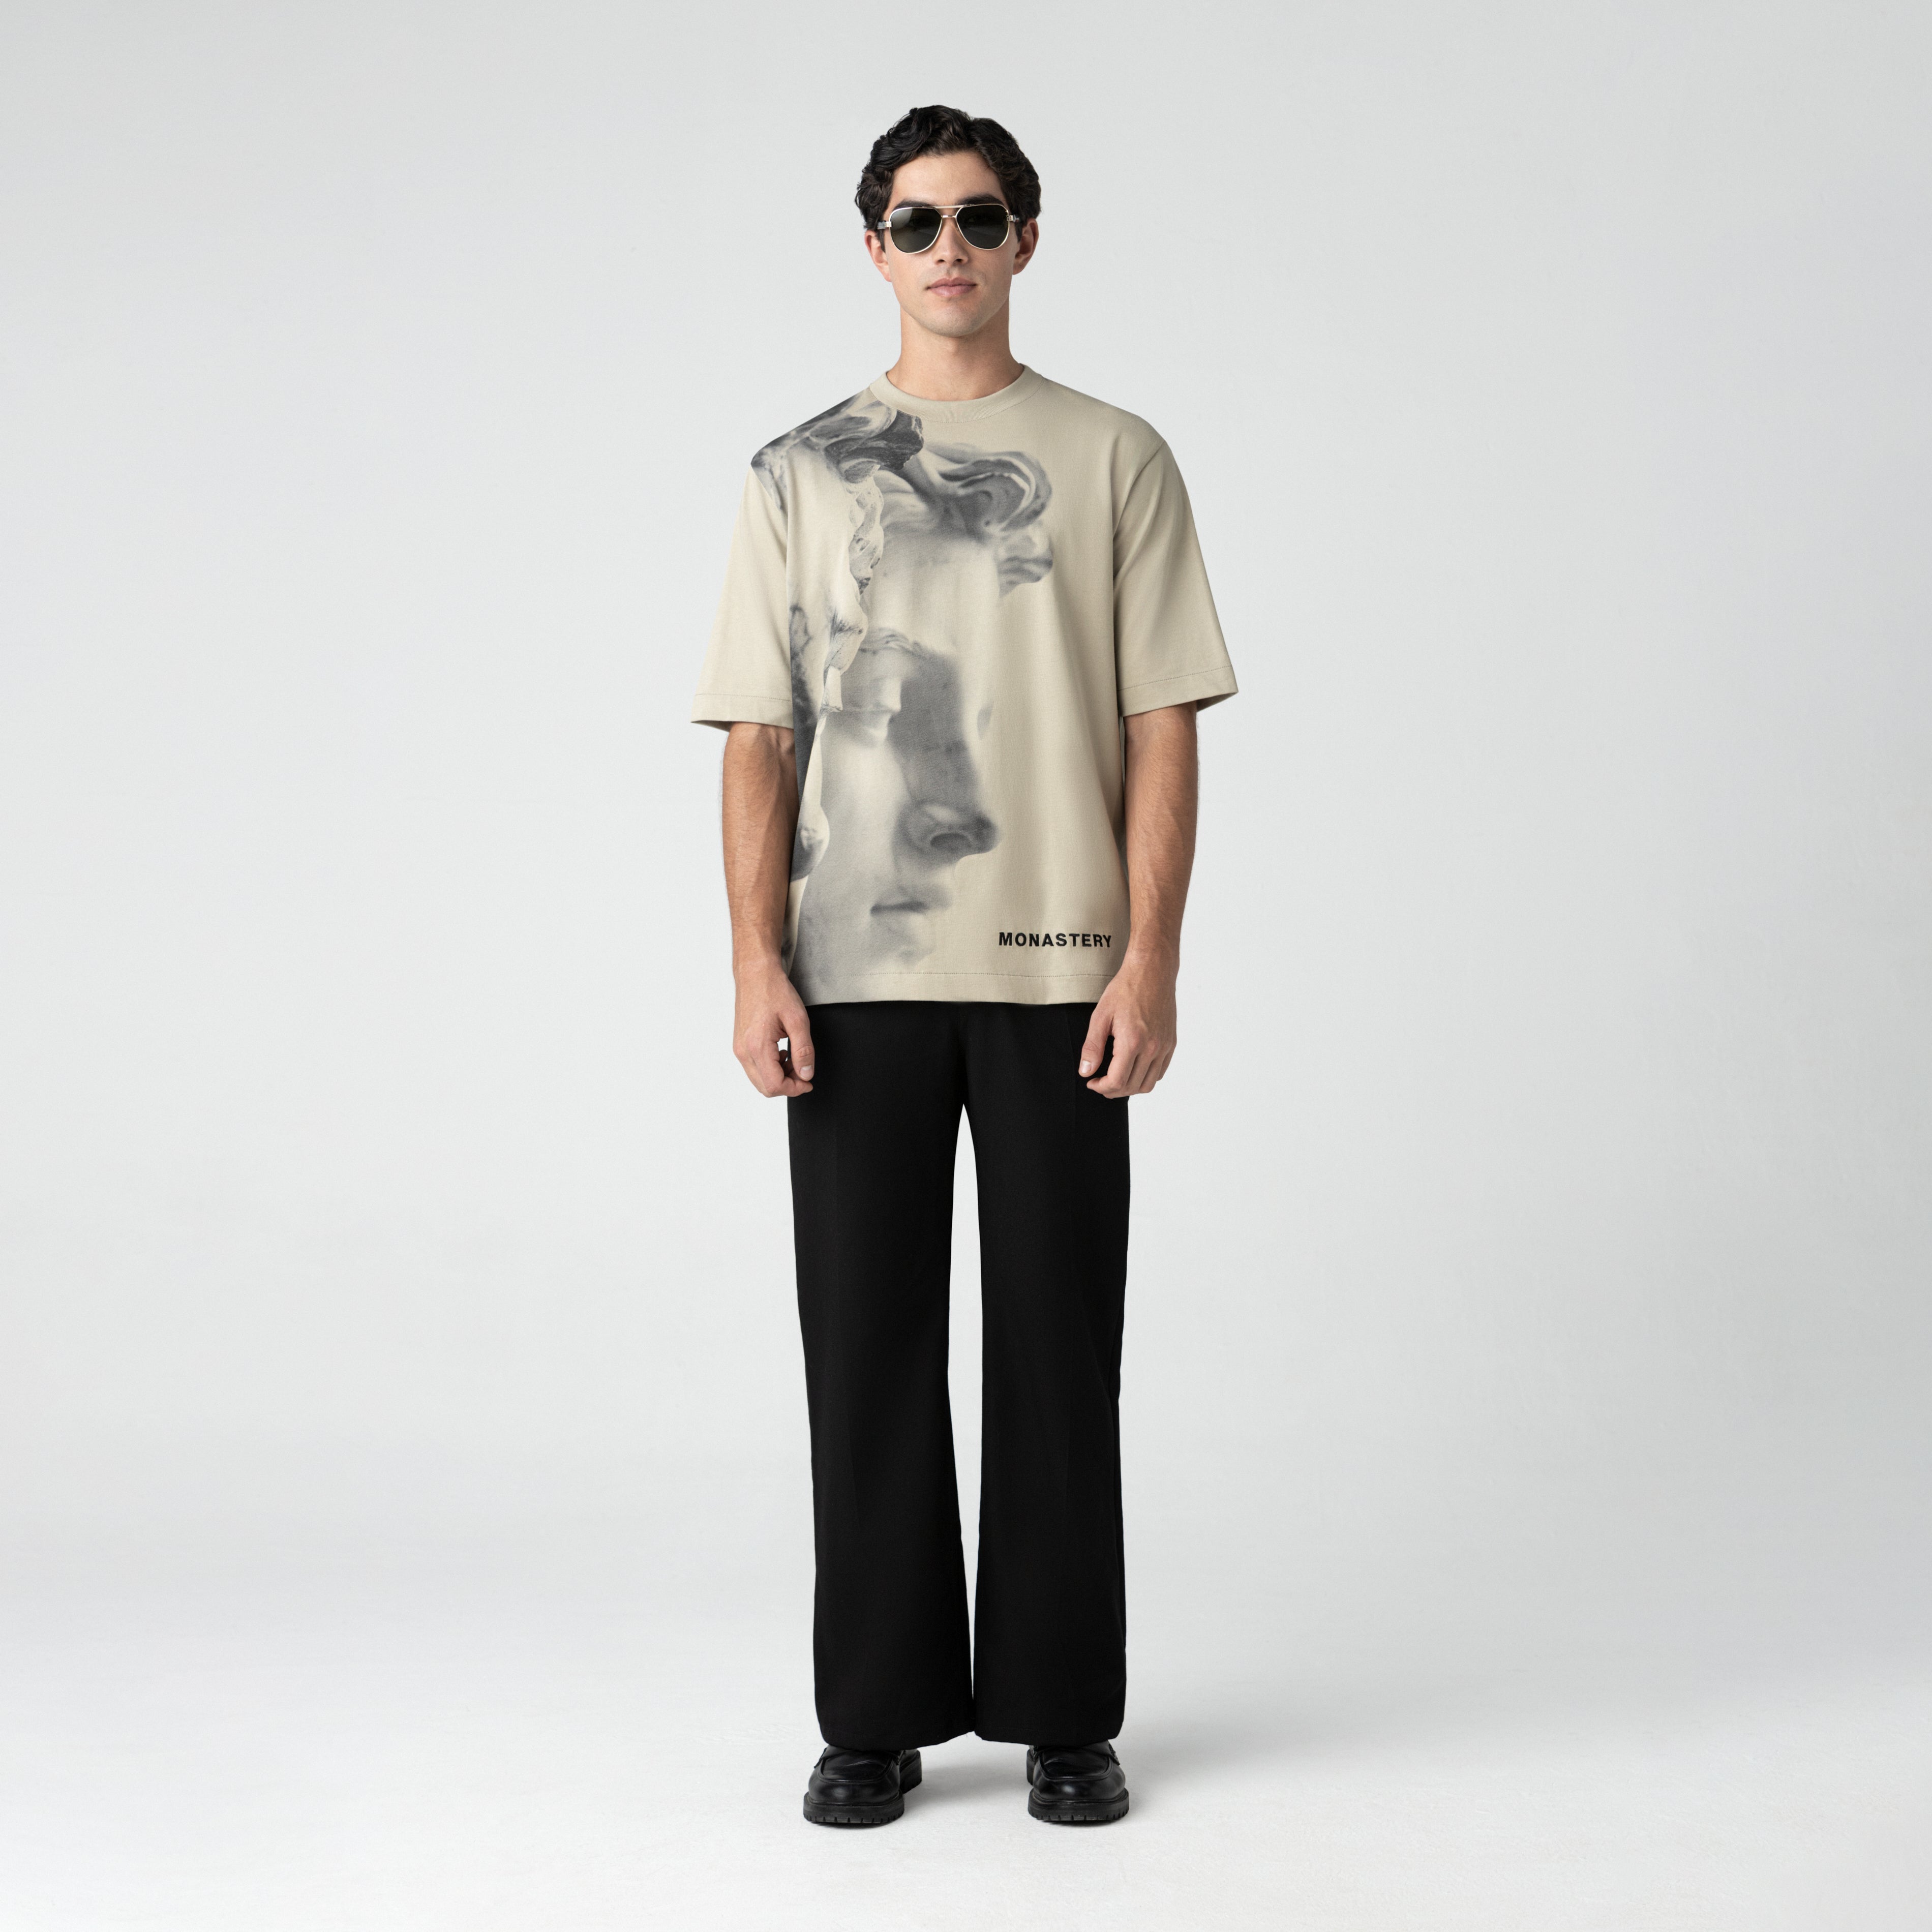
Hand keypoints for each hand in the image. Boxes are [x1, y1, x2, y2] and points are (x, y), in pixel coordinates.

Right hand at [733, 958, 814, 1097]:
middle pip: (765, 1088)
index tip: (808, 1082)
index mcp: (757, 1046)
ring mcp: (739, 1048)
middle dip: (788, 1085)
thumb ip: (803, 1050)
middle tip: (803, 1071)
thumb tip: (806, 1074)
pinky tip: (782, 1053)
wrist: (755, 974)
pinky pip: (754, 1068)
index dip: (795, 1088)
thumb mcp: (798, 1019)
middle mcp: (743, 1051)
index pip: (774, 1085)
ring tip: (794, 1059)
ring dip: (779, 1077)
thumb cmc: (774, 991)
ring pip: (759, 1080)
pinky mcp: (739, 1044)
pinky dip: (770, 1068)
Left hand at [1079, 955, 1176, 1097]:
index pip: (1117, 1081)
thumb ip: (1092, 1047)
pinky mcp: (1171, 1043)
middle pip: (1132, 1086)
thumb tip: (1085, 1071)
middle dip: (1112, 1090)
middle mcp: (1152, 1048)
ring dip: (1129, 1087)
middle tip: (1100, 1082)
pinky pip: (1160, 1072)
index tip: (1091, 1082)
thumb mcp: (1100, 1016)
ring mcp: (1164, 1046)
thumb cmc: (1125, 989)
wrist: (1152, 972)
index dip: (1101, 1087)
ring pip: (1148, 1084)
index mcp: (1132, 1042)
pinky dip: (1145, 1077)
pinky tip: (1132, 1068)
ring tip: (1115, 1078)